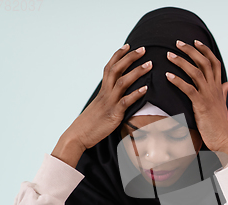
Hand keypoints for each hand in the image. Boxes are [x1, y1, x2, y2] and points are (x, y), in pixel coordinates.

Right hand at [52, 44, 151, 167]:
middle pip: (116, 69)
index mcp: (102, 90)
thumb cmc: (90, 124)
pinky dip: (136, 94)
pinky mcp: (113, 114)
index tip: (128, 46)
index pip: (109, 67)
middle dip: (130, 57)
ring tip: (149, 64)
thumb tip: (119, 97)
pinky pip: (125, 101)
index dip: (118, 55)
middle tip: (143, 49)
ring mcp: (109, 102)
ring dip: (137, 72)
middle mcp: (105, 93)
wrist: (77, 136)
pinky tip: (146, 88)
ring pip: (122, 82)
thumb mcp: (101, 108)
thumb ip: (110, 100)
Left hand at [165, 40, 227, 162]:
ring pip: (196, 72)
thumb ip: (224, 91)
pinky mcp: (201, 105)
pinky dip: (178, 81)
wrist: (223, 140)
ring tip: (169, 55)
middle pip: (204, 62)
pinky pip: (189, 89)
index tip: (195, 41)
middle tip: (177, 43)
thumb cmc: (220, 124)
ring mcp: (208, 96)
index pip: (214, 62)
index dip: (205, 50)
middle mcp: (214, 88)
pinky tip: (168, 76)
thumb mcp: (223, 104)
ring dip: (181, 62)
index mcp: (218, 87)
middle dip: (191, 50)